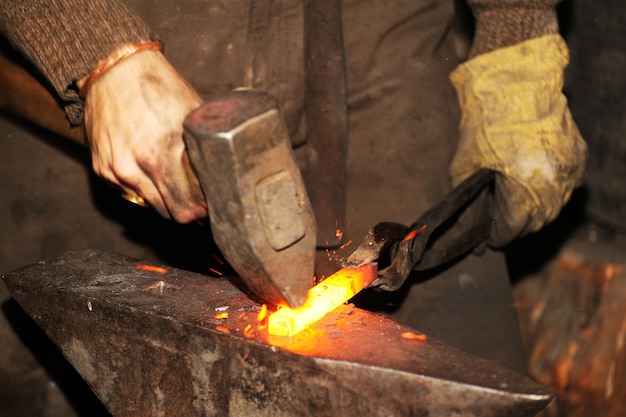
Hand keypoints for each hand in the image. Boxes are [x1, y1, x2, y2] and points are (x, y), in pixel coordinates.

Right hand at [83, 49, 205, 221]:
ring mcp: (114, 171)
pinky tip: (151, 168)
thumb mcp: (192, 117)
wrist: (115, 70)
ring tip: (174, 182)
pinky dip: (142, 187)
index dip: (198, 212)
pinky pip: (128, 192)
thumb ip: (205, 149)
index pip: (182, 209)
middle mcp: (134, 169)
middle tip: (194, 199)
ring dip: (162, 199)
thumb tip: (221, 178)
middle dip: (183, 209)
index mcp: (159, 157)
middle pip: (166, 213)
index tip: (205, 208)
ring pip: (147, 204)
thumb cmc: (159, 88)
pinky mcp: (100, 168)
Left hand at [449, 35, 587, 246]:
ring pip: (553, 208)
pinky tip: (530, 187)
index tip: (486, 241)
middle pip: (534, 223)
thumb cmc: (485, 123)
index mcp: (523, 188)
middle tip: (496, 225)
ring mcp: (569, 171)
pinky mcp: (578, 158)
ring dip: (532, 213)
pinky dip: (547, 192)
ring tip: (512, 208)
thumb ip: (469, 203)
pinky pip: (564, 187)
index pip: (512, 229)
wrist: (516, 83)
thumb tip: (470, 228)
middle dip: (514, 227)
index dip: (496, 237)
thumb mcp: (465, 167)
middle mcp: (552, 184)